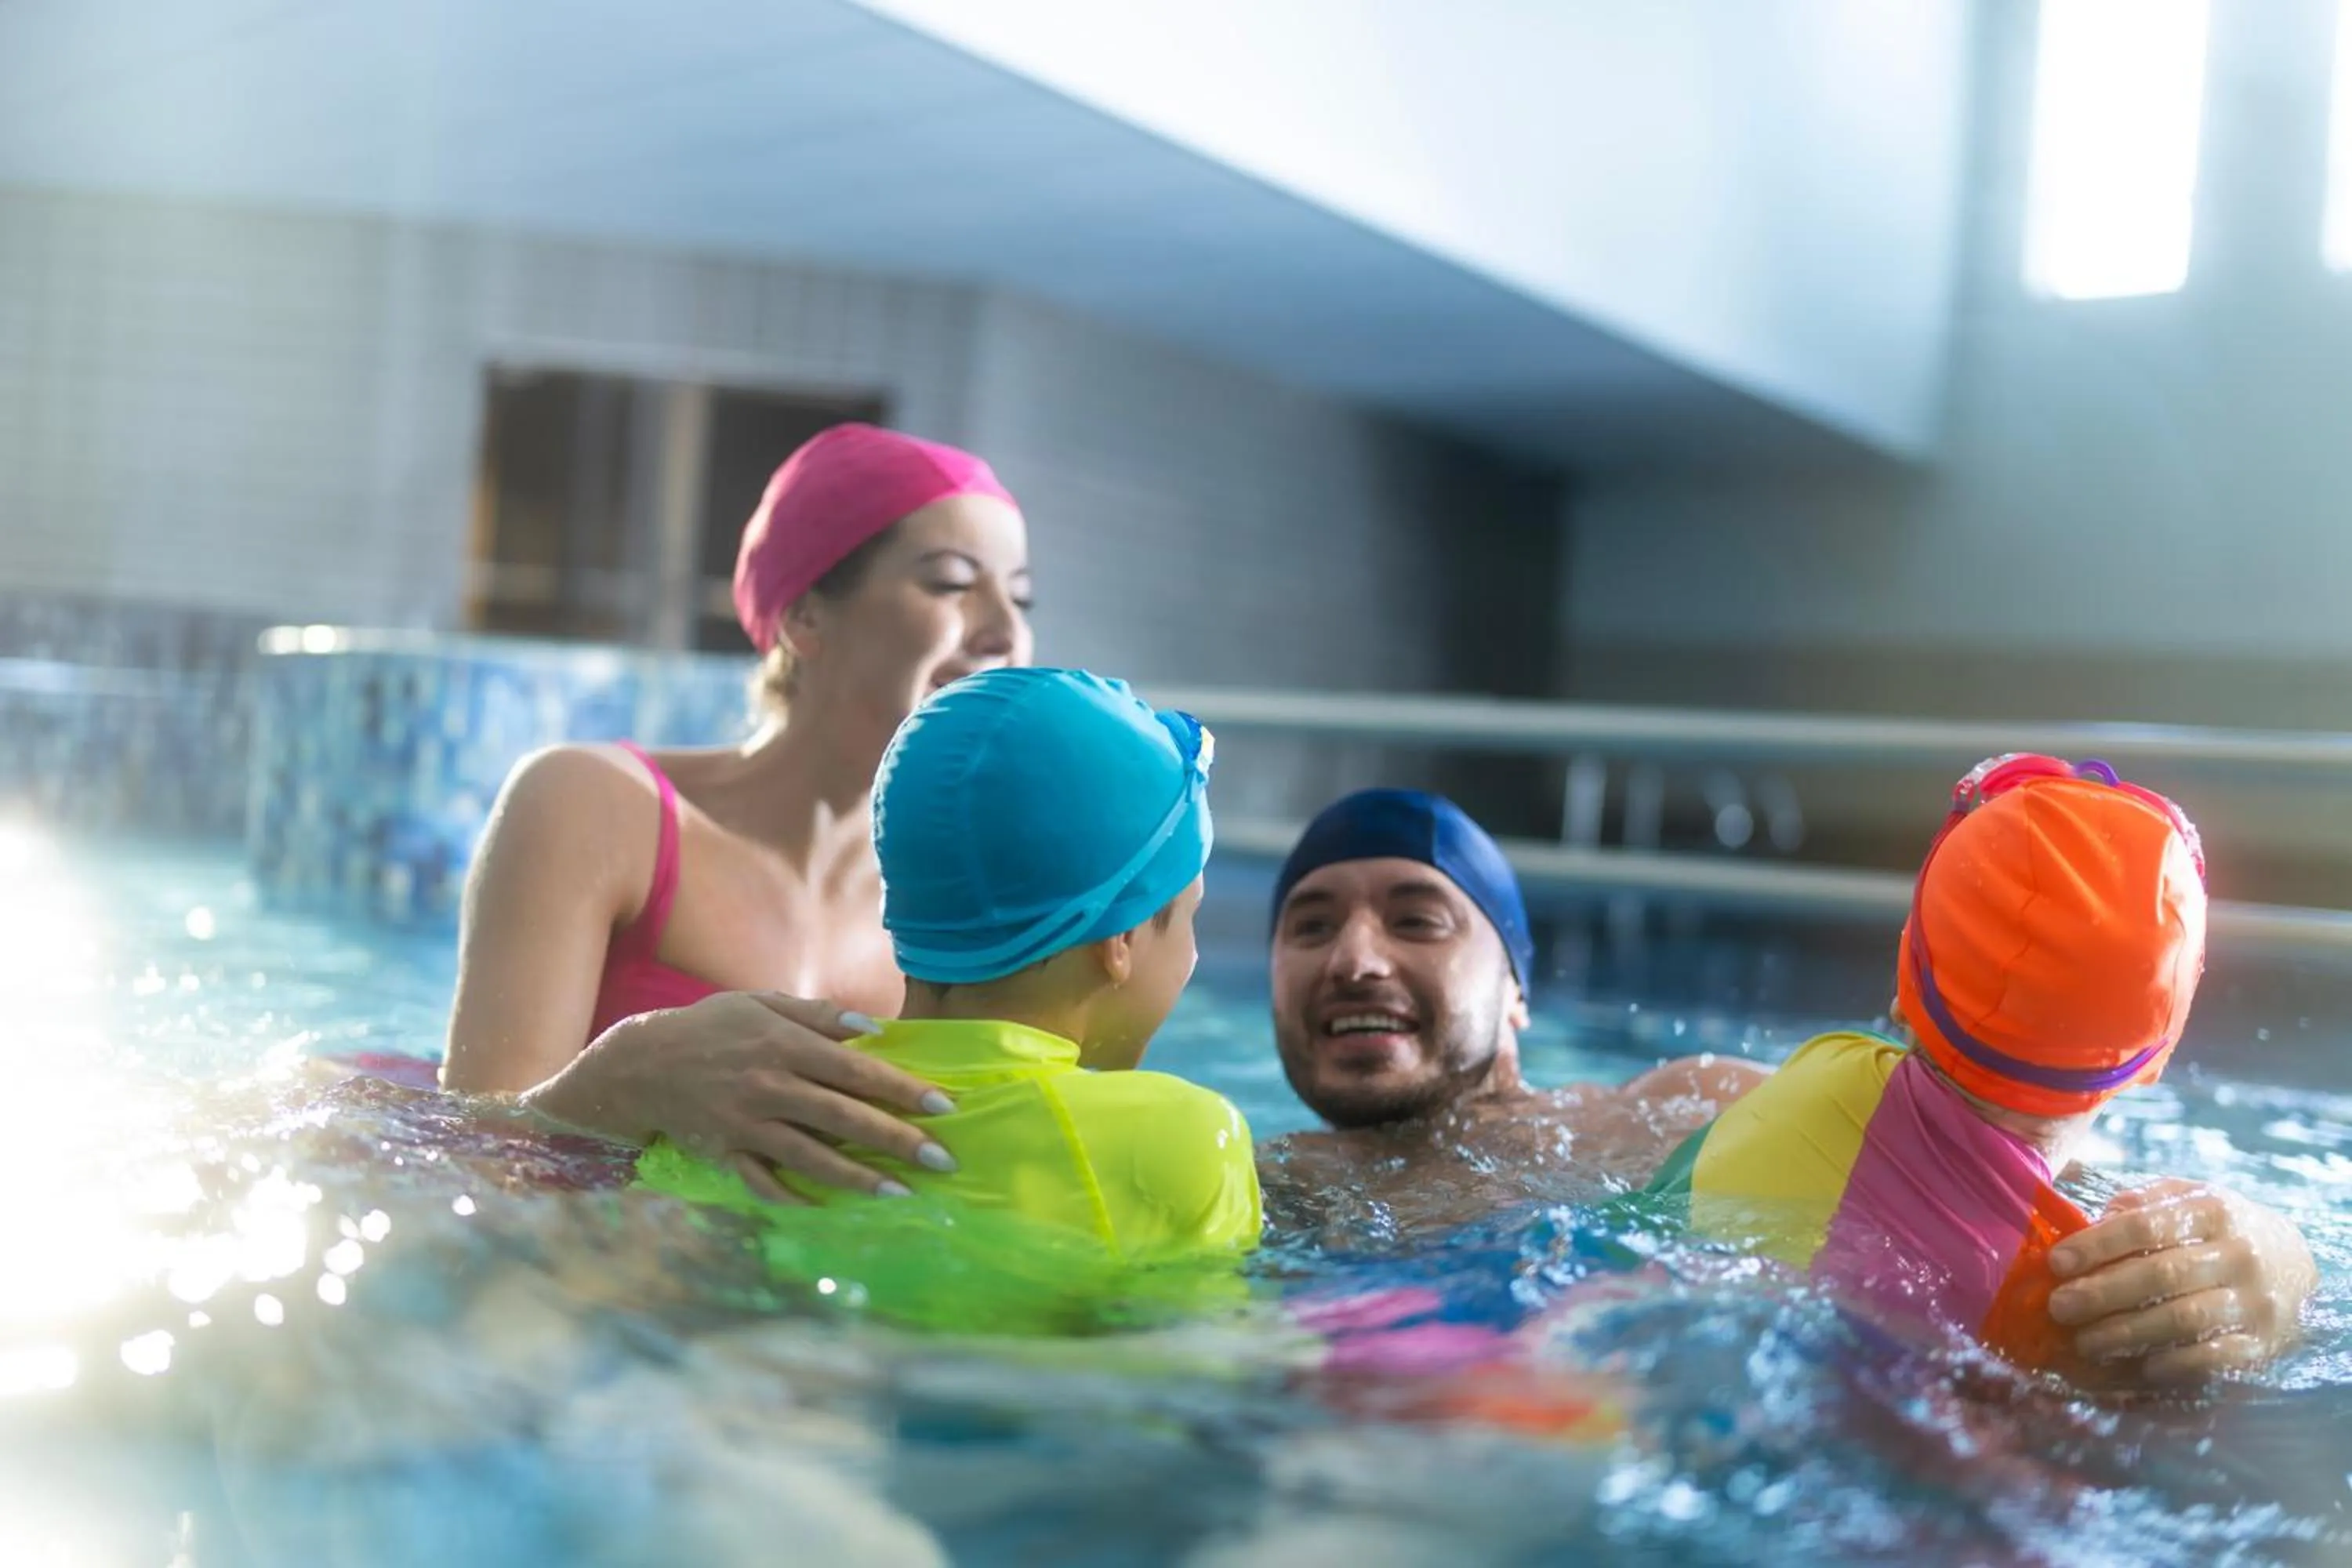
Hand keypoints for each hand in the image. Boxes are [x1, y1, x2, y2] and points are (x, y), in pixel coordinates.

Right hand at [517, 992, 956, 1202]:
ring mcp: (747, 1125)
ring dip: (859, 1179)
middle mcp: (769, 1087)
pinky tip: (826, 1208)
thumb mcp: (762, 1003)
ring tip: (901, 1194)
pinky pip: (764, 1182)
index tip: (944, 1107)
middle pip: (844, 1119)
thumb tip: (874, 1030)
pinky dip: (793, 1197)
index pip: (856, 1071)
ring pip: (812, 1158)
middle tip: (942, 1160)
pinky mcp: (726, 1153)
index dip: (902, 1090)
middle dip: (897, 1141)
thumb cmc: (712, 1027)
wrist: (639, 1063)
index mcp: (784, 1045)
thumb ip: (819, 1015)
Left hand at [2047, 1178, 2317, 1384]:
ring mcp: (2254, 1301)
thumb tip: (2093, 1218)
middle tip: (2059, 1307)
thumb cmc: (2218, 1229)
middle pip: (2161, 1276)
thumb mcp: (2187, 1198)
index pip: (2146, 1226)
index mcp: (2214, 1211)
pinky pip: (2213, 1359)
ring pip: (2182, 1319)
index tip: (2056, 1263)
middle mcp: (2239, 1254)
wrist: (2294, 1265)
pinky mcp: (2263, 1343)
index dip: (2097, 1245)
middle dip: (2102, 1293)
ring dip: (2126, 1333)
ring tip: (2084, 1341)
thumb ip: (2142, 1202)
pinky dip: (2172, 1364)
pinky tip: (2137, 1366)